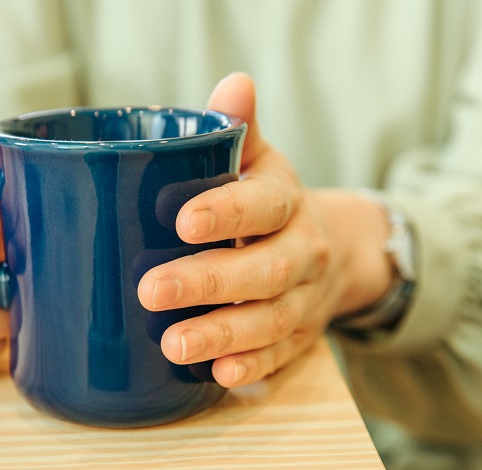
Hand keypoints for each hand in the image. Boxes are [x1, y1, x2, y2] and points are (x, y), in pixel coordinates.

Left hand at [136, 73, 394, 386]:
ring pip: (271, 320)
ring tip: (174, 345)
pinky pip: (281, 356)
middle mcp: (303, 251)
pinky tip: (220, 376)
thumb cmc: (270, 204)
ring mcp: (305, 300)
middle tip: (151, 291)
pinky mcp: (301, 337)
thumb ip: (240, 130)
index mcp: (286, 202)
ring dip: (224, 334)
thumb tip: (234, 82)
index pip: (262, 205)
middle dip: (209, 283)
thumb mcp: (261, 162)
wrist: (331, 250)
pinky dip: (253, 368)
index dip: (227, 212)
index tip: (181, 222)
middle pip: (264, 270)